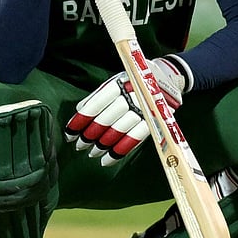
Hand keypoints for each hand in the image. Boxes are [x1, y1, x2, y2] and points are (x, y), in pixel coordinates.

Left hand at [63, 56, 192, 165]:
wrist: (167, 77)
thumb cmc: (133, 81)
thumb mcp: (115, 81)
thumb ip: (98, 95)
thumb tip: (80, 111)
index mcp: (118, 83)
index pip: (95, 105)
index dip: (81, 121)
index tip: (69, 133)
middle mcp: (131, 95)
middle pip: (106, 119)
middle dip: (90, 135)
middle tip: (79, 146)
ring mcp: (144, 108)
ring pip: (120, 130)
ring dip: (103, 145)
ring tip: (92, 154)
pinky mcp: (154, 120)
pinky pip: (135, 139)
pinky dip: (120, 151)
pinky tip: (108, 160)